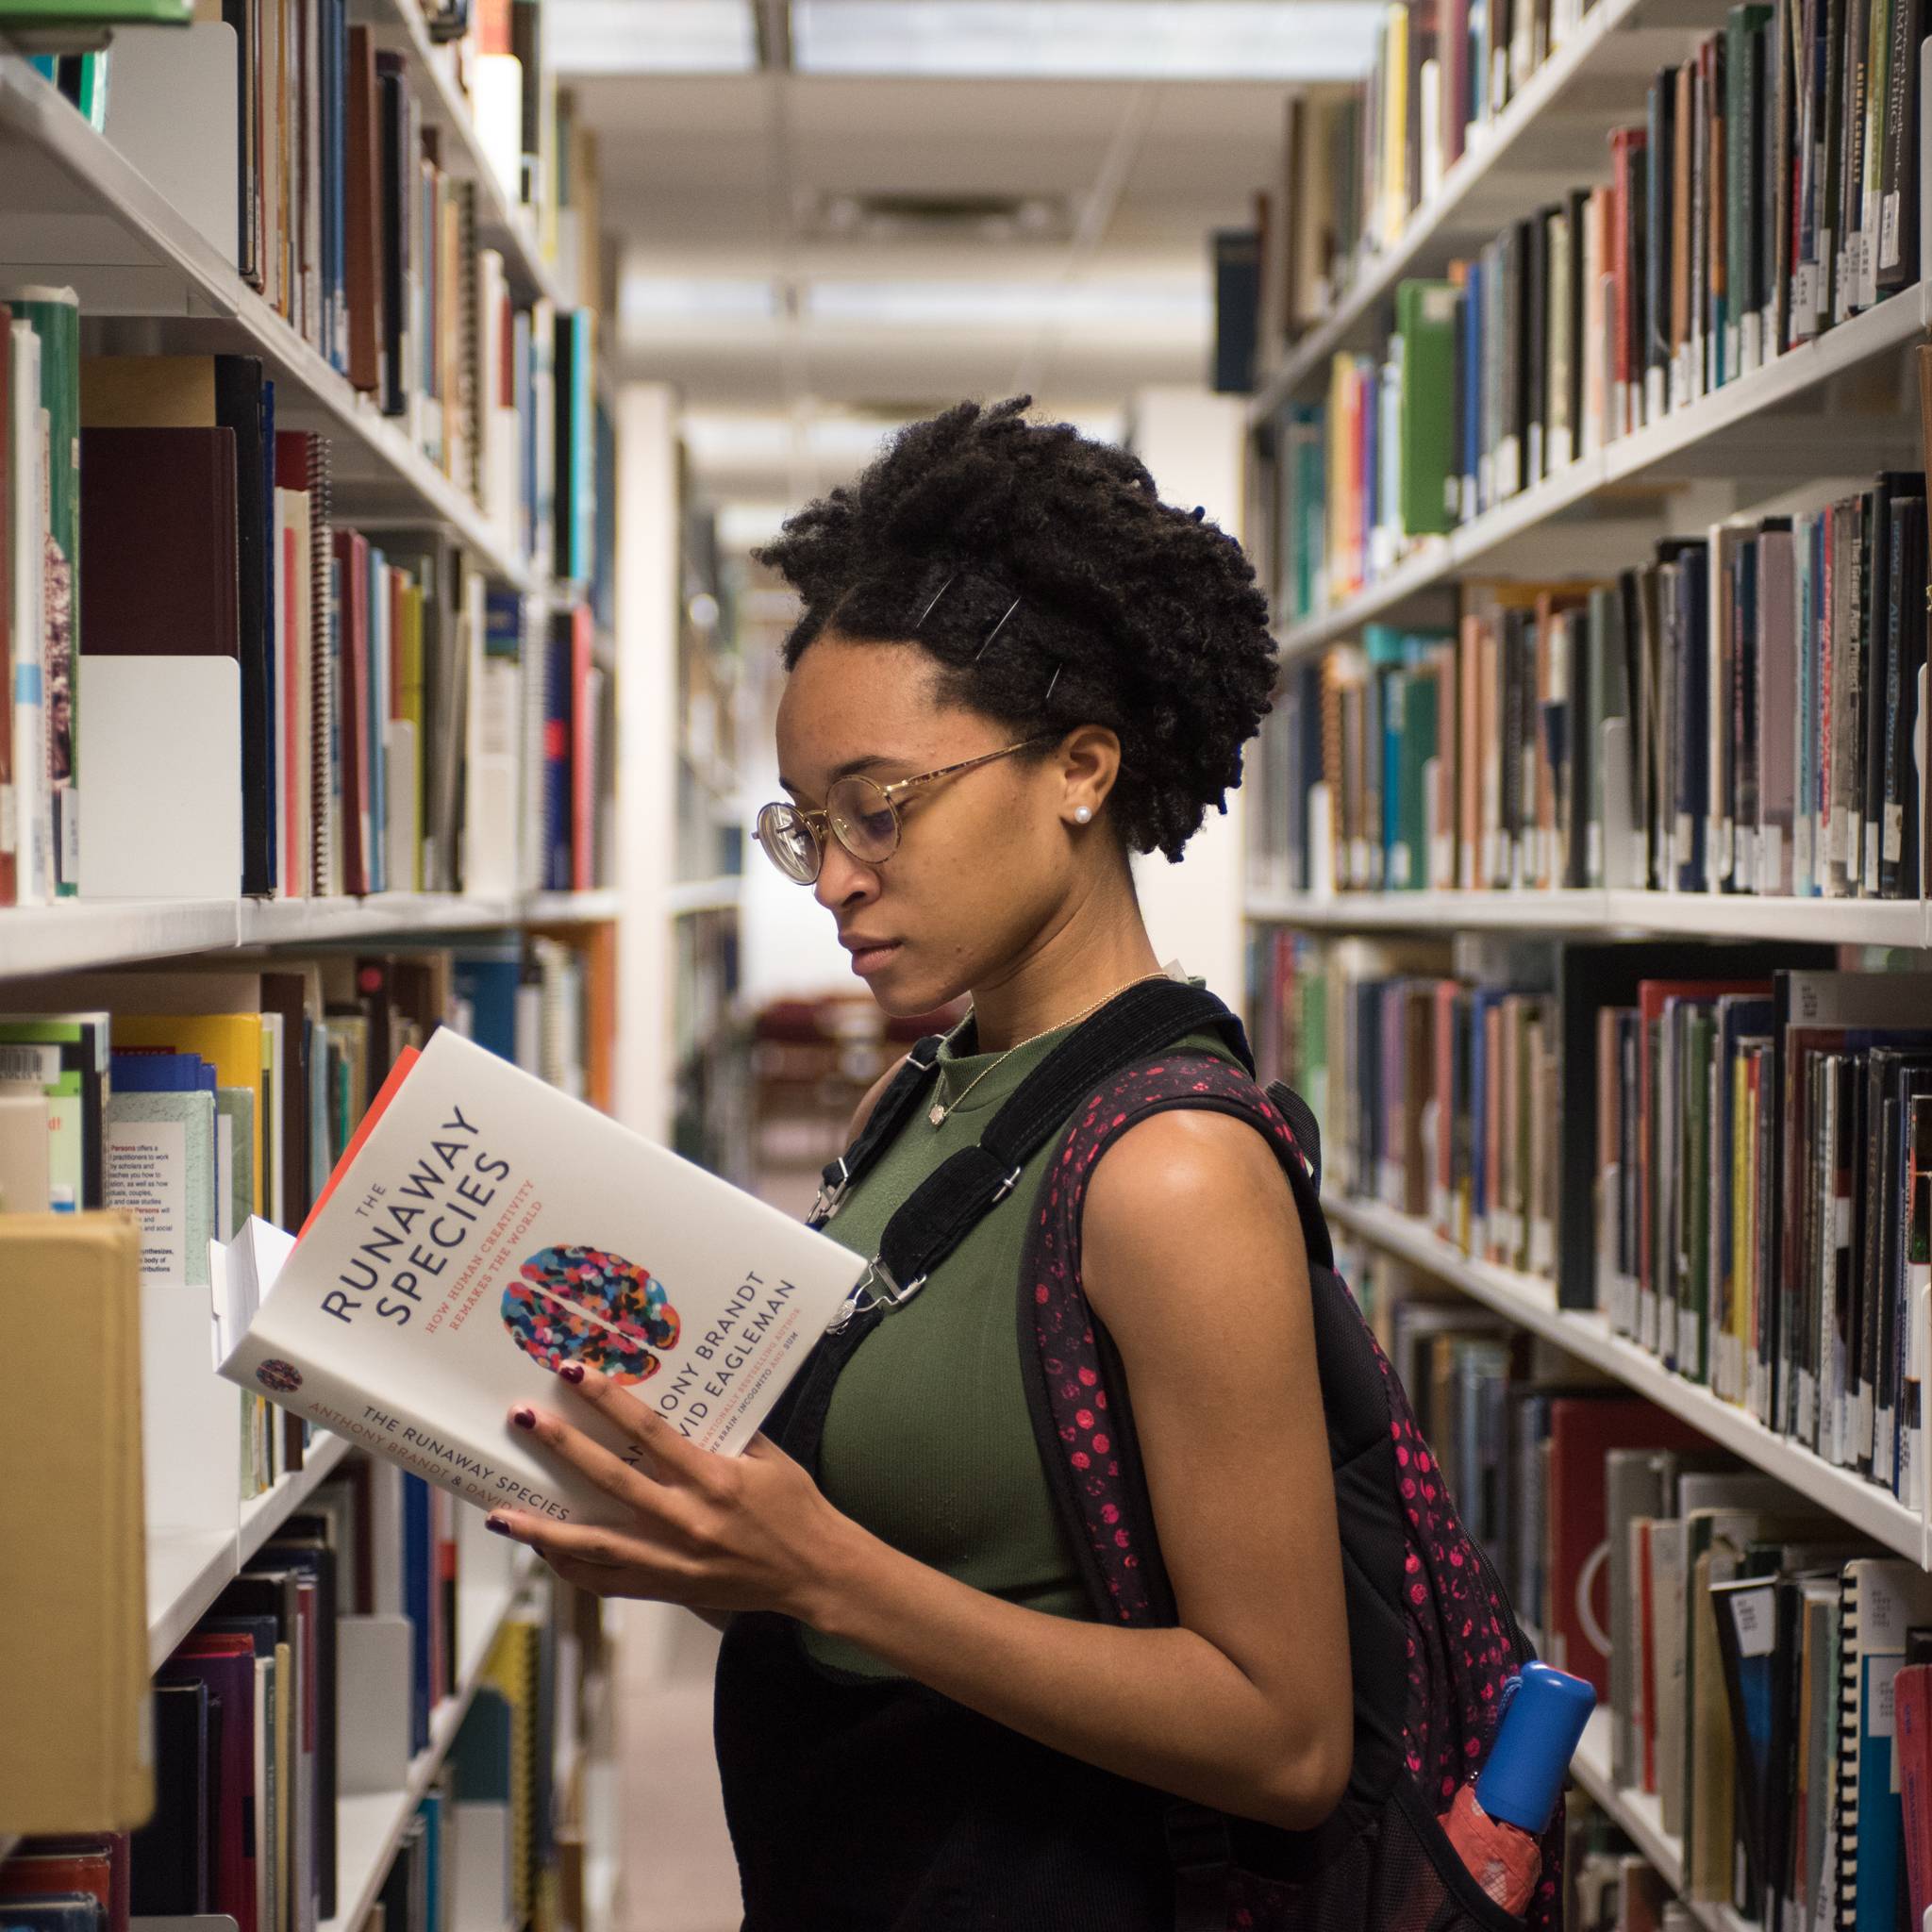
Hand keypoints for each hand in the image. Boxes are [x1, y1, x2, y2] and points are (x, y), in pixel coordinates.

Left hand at [490, 1366, 857, 1620]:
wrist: (815, 1572)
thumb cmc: (796, 1507)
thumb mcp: (770, 1456)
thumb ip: (728, 1428)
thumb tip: (687, 1393)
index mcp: (713, 1479)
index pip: (649, 1433)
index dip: (608, 1401)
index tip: (573, 1373)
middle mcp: (686, 1520)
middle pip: (611, 1481)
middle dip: (563, 1448)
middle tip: (523, 1419)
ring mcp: (672, 1560)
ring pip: (595, 1545)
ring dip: (544, 1528)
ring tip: (501, 1512)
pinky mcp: (667, 1589)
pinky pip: (607, 1581)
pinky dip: (572, 1566)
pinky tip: (542, 1549)